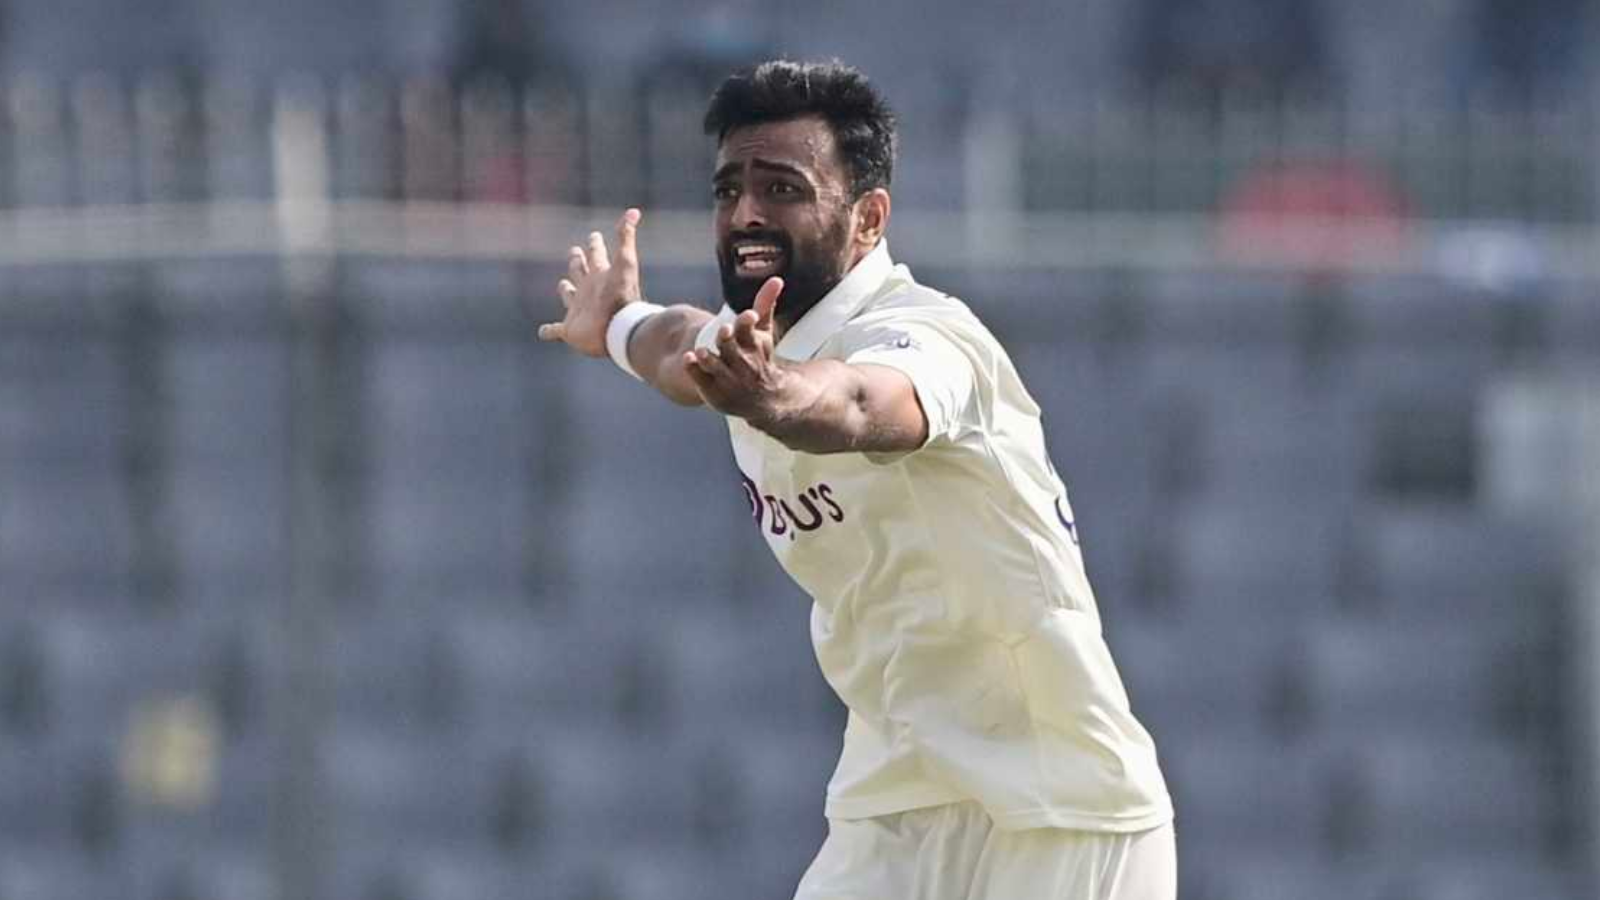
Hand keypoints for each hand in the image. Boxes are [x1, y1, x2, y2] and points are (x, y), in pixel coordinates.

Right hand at [537, 208, 643, 357]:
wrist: (620, 330)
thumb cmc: (622, 296)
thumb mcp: (625, 262)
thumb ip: (626, 237)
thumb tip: (634, 211)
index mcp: (601, 276)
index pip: (597, 255)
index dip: (595, 244)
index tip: (594, 235)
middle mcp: (589, 291)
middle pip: (581, 272)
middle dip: (578, 262)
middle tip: (575, 251)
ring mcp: (579, 310)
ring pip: (570, 298)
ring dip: (566, 292)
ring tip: (563, 286)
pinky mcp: (570, 330)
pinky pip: (556, 331)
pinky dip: (549, 332)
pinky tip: (543, 333)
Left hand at [683, 276, 786, 419]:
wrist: (760, 399)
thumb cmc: (759, 358)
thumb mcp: (763, 333)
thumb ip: (765, 305)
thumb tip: (777, 278)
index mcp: (754, 348)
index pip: (750, 333)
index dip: (748, 324)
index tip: (748, 315)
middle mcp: (742, 365)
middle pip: (733, 350)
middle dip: (728, 340)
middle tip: (723, 330)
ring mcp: (728, 380)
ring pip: (717, 367)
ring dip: (710, 358)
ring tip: (701, 351)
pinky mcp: (713, 391)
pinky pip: (701, 379)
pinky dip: (694, 369)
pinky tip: (688, 357)